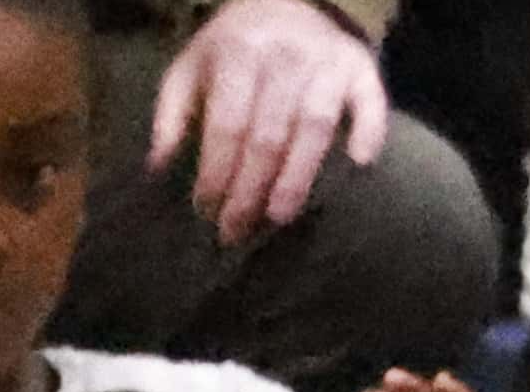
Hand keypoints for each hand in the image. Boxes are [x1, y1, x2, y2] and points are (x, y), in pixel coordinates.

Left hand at [148, 0, 391, 241]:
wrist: (283, 0)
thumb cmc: (229, 48)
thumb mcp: (187, 70)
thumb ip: (170, 116)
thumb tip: (158, 167)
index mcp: (238, 55)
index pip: (227, 126)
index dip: (216, 172)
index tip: (206, 209)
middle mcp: (286, 57)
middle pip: (268, 135)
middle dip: (249, 189)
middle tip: (234, 230)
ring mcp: (327, 61)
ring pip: (313, 127)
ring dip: (297, 176)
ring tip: (279, 215)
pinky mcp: (361, 66)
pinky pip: (371, 101)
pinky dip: (369, 130)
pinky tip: (358, 163)